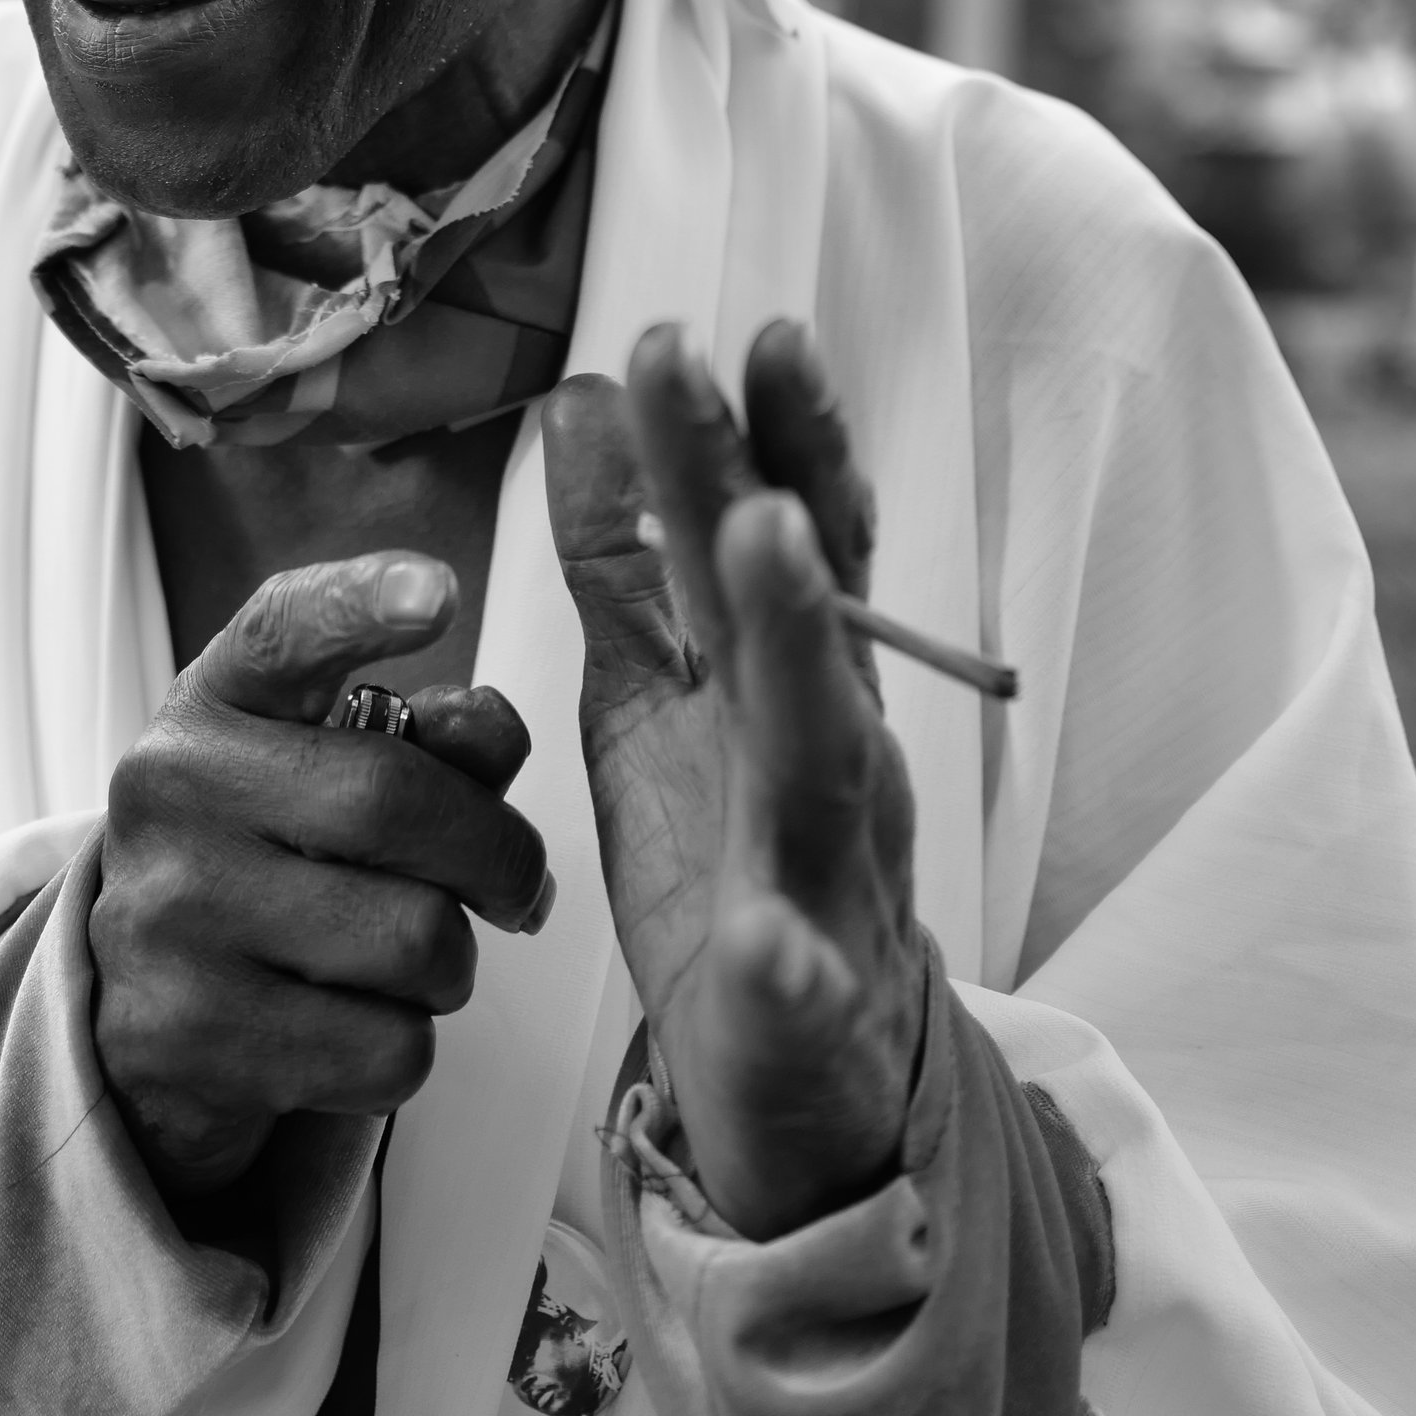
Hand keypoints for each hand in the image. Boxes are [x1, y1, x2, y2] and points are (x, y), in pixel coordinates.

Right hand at [92, 550, 549, 1200]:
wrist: (142, 1009)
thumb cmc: (273, 860)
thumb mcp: (325, 767)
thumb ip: (427, 733)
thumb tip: (494, 739)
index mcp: (216, 701)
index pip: (285, 632)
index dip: (361, 604)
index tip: (437, 590)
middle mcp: (173, 789)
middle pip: (398, 804)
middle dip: (499, 856)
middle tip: (513, 888)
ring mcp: (168, 915)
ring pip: (415, 941)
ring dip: (452, 964)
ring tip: (403, 958)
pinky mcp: (186, 1036)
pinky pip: (386, 1049)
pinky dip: (405, 1047)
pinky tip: (351, 1023)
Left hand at [546, 321, 922, 1241]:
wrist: (807, 1089)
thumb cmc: (735, 863)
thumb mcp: (661, 694)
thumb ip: (627, 558)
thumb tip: (585, 397)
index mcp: (784, 683)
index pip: (785, 536)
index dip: (764, 433)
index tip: (725, 326)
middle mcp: (828, 759)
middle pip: (810, 610)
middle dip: (782, 480)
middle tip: (756, 362)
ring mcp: (828, 879)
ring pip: (829, 759)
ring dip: (805, 646)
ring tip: (771, 541)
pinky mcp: (806, 1010)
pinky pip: (804, 982)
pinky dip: (790, 958)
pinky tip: (767, 937)